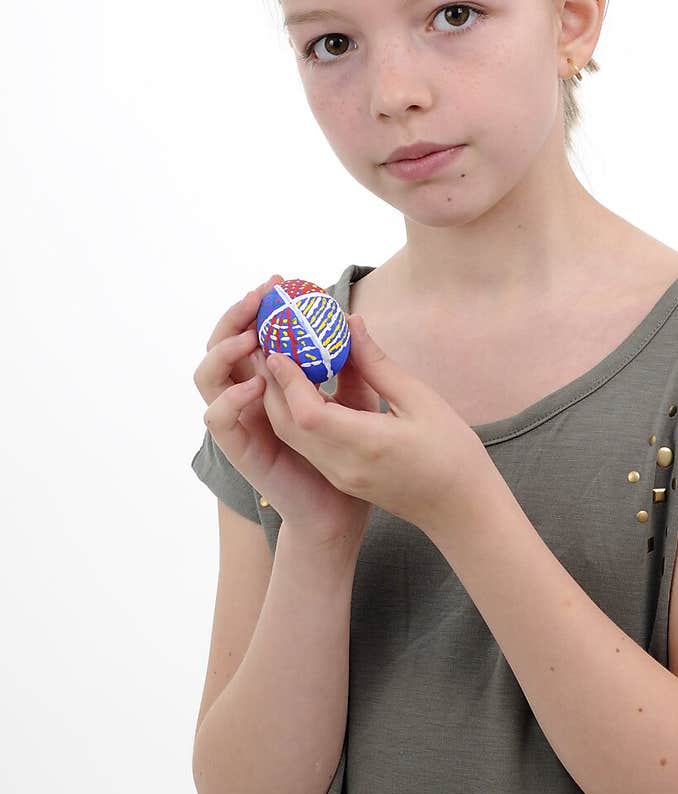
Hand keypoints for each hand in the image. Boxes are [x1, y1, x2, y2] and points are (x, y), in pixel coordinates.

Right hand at [193, 279, 380, 552]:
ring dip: (225, 351)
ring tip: (254, 337)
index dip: (255, 307)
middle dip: (234, 317)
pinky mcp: (240, 450)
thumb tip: (353, 321)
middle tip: (260, 296)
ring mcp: (238, 423)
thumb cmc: (344, 454)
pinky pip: (219, 420)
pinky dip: (231, 398)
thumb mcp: (354, 402)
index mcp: (267, 381)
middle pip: (220, 346)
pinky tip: (256, 384)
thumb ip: (352, 366)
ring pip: (207, 377)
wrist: (338, 511)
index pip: (248, 333)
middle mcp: (245, 397)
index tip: (278, 283)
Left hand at [260, 313, 490, 537]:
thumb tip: (350, 325)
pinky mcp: (341, 478)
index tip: (281, 346)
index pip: (309, 414)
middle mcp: (344, 465)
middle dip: (274, 383)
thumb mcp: (421, 400)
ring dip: (281, 399)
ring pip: (293, 436)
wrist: (460, 509)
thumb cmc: (451, 452)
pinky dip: (297, 415)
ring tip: (281, 359)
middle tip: (269, 343)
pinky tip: (303, 389)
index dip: (289, 379)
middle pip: (289, 425)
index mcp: (367, 444)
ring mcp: (340, 475)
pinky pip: (307, 444)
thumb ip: (378, 365)